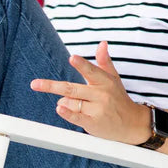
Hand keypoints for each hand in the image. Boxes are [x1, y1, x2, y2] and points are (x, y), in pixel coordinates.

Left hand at [30, 41, 151, 143]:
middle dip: (52, 86)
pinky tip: (59, 108)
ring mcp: (97, 109)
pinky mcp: (92, 123)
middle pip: (72, 89)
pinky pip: (75, 117)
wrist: (132, 124)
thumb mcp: (113, 79)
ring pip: (70, 102)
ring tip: (73, 103)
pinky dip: (66, 112)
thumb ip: (104, 62)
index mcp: (105, 81)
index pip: (91, 71)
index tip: (73, 58)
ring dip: (64, 102)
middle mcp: (101, 95)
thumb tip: (102, 43)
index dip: (81, 65)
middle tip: (35, 84)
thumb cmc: (118, 99)